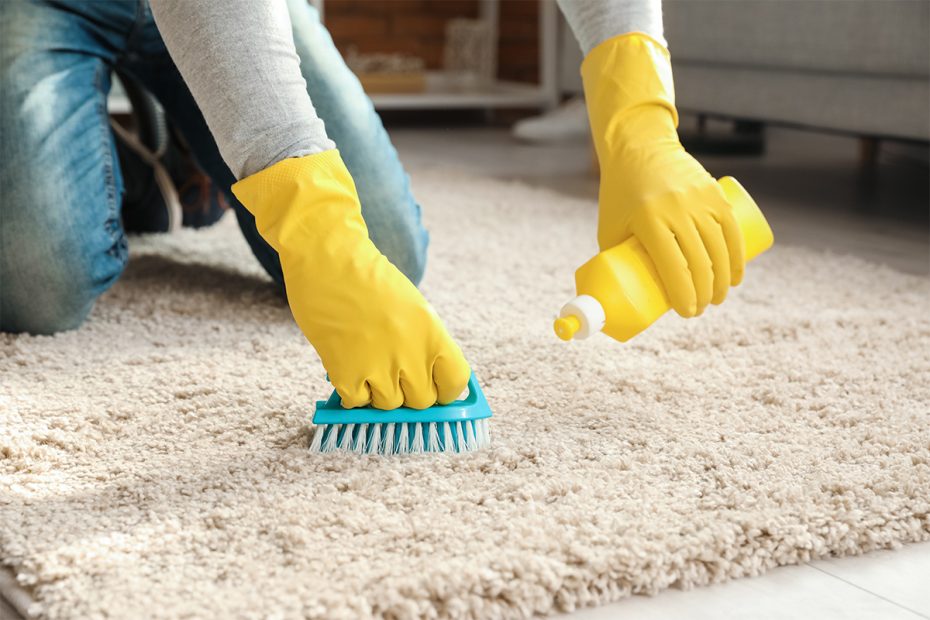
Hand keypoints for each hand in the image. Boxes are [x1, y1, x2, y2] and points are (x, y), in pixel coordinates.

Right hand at [232, 151, 469, 408]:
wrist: (328, 259)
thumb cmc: (368, 280)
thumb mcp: (412, 306)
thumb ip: (423, 343)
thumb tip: (426, 380)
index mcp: (432, 332)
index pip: (455, 382)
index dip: (444, 391)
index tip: (434, 389)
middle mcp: (411, 352)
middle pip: (422, 401)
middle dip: (409, 393)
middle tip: (394, 377)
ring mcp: (379, 365)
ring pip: (389, 405)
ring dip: (378, 392)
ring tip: (366, 363)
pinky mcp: (345, 373)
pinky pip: (357, 402)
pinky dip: (352, 391)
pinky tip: (347, 366)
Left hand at [584, 34, 745, 316]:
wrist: (639, 147)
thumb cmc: (619, 195)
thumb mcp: (610, 227)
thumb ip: (616, 258)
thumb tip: (622, 295)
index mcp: (648, 220)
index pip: (673, 267)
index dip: (684, 296)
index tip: (686, 313)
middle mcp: (676, 209)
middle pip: (699, 262)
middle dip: (704, 294)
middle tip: (700, 310)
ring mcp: (698, 200)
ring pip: (719, 248)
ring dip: (723, 280)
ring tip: (717, 299)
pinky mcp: (713, 193)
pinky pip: (731, 230)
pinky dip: (737, 257)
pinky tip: (737, 277)